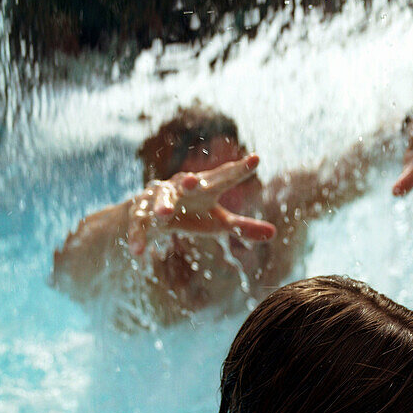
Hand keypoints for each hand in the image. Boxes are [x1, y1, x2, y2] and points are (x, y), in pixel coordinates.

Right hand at [127, 154, 276, 254]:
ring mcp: (158, 199)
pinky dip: (138, 237)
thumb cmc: (193, 213)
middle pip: (186, 183)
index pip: (224, 177)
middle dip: (187, 182)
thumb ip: (242, 227)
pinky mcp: (140, 214)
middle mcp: (181, 188)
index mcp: (204, 187)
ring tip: (163, 216)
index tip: (256, 160)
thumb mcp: (218, 222)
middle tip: (192, 182)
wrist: (153, 214)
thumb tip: (274, 233)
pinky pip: (138, 224)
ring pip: (159, 200)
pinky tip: (137, 252)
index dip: (239, 170)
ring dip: (161, 206)